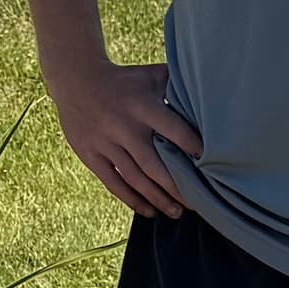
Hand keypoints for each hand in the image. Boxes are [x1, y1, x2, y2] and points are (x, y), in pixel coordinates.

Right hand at [45, 59, 199, 218]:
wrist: (76, 81)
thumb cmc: (123, 80)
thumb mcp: (149, 75)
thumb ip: (177, 83)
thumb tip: (212, 87)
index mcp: (142, 106)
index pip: (173, 130)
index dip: (192, 147)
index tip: (210, 165)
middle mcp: (124, 127)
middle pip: (154, 164)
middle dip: (177, 187)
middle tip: (198, 203)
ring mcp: (105, 143)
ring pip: (134, 178)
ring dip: (157, 198)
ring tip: (177, 212)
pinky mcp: (90, 155)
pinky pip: (113, 182)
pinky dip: (131, 199)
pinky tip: (148, 210)